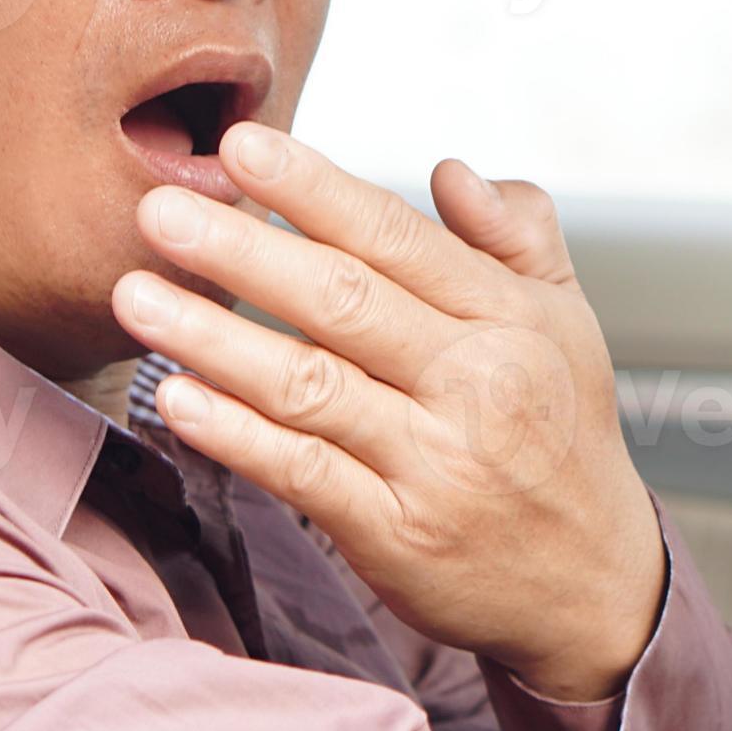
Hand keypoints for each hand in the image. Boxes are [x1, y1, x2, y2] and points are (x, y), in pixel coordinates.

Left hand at [111, 124, 662, 701]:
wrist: (595, 583)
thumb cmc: (564, 439)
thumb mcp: (567, 320)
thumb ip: (514, 235)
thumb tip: (450, 171)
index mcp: (507, 318)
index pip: (395, 236)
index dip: (314, 188)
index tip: (244, 147)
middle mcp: (473, 382)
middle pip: (341, 301)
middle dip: (242, 250)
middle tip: (161, 212)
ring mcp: (434, 462)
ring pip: (308, 384)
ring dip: (213, 337)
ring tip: (137, 296)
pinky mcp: (397, 535)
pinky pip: (304, 473)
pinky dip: (237, 435)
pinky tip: (179, 399)